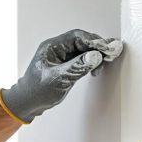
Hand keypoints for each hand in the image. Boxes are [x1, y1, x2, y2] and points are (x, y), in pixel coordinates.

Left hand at [0, 29, 122, 122]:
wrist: (27, 103)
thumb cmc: (36, 91)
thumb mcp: (58, 79)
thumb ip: (77, 67)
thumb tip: (95, 55)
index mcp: (52, 47)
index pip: (77, 37)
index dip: (94, 41)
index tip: (107, 48)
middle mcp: (58, 48)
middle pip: (83, 41)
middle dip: (98, 46)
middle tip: (113, 52)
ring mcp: (62, 57)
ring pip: (84, 49)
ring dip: (97, 54)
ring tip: (109, 59)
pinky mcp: (66, 65)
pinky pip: (82, 58)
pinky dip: (92, 61)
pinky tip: (98, 67)